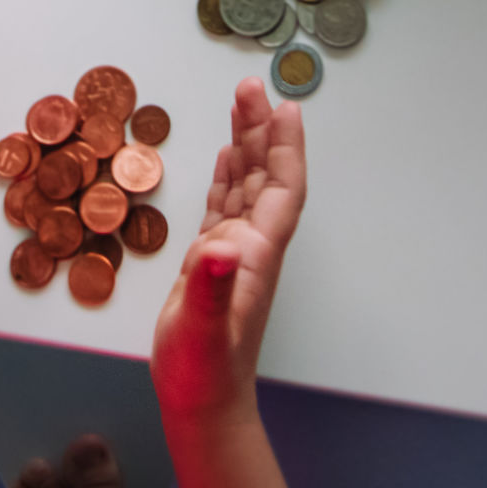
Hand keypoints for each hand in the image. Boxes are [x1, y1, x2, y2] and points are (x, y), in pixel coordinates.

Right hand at [151, 78, 307, 423]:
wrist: (200, 401)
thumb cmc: (204, 370)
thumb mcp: (203, 329)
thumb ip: (210, 289)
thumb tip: (219, 250)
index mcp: (256, 253)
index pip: (281, 190)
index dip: (285, 149)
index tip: (285, 108)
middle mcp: (251, 246)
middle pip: (265, 176)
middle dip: (261, 131)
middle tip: (252, 86)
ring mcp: (234, 253)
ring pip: (246, 185)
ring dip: (246, 145)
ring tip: (240, 104)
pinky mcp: (212, 262)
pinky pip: (224, 205)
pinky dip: (226, 175)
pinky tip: (224, 157)